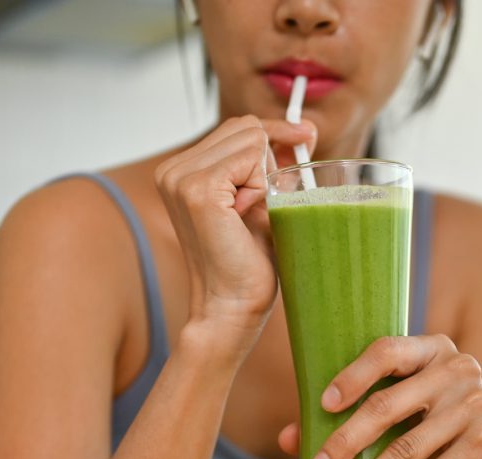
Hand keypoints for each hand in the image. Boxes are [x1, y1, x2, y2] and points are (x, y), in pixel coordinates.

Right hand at [155, 115, 315, 349]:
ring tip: (249, 216)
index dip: (275, 132)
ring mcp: (181, 177)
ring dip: (264, 176)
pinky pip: (250, 157)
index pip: (238, 128)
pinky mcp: (198, 189)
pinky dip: (260, 185)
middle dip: (269, 159)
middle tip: (266, 204)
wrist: (233, 307)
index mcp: (182, 172)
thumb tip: (301, 133)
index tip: (308, 135)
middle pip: (245, 127)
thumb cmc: (248, 267)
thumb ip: (267, 171)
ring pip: (250, 138)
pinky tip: (247, 216)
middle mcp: (173, 169)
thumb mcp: (260, 207)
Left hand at [280, 334, 481, 458]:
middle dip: (346, 441)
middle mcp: (457, 370)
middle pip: (388, 404)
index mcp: (430, 350)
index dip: (352, 377)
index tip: (323, 405)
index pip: (386, 352)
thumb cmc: (428, 426)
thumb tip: (289, 439)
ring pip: (408, 447)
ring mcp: (475, 406)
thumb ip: (346, 418)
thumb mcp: (394, 415)